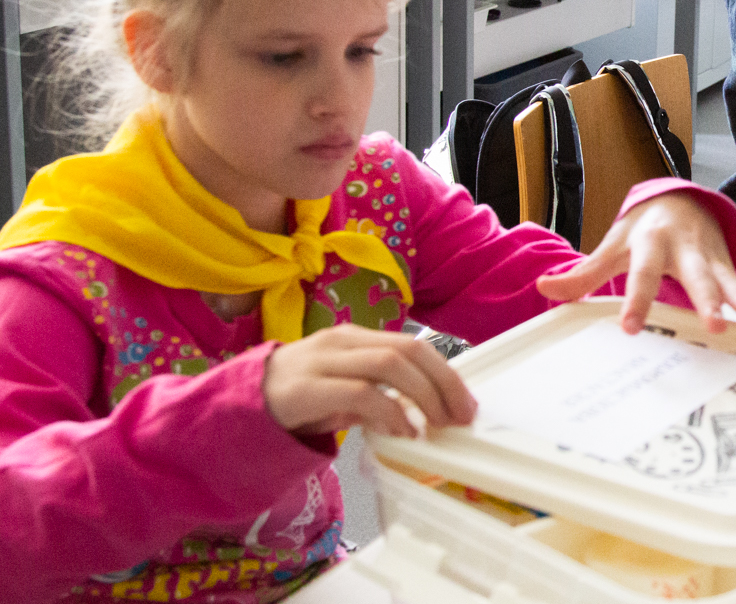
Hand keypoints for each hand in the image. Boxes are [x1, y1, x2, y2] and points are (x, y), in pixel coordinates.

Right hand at [263, 324, 476, 437]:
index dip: (446, 373)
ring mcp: (323, 360)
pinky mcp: (306, 387)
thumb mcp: (344, 391)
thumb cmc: (296, 398)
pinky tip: (402, 431)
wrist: (236, 404)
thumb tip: (425, 411)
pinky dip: (390, 411)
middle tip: (461, 417)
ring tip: (435, 425)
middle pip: (408, 350)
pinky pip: (360, 392)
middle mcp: (343, 341)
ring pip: (389, 364)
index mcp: (356, 337)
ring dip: (422, 396)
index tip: (465, 403)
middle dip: (443, 383)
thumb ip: (380, 394)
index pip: (413, 345)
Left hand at [536, 192, 735, 335]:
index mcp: (650, 242)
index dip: (637, 300)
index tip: (631, 329)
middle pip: (695, 275)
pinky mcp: (724, 265)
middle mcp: (683, 247)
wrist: (680, 199)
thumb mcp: (612, 247)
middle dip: (706, 300)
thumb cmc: (642, 230)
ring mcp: (708, 256)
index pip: (641, 274)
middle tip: (714, 326)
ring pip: (726, 279)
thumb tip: (543, 288)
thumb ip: (582, 274)